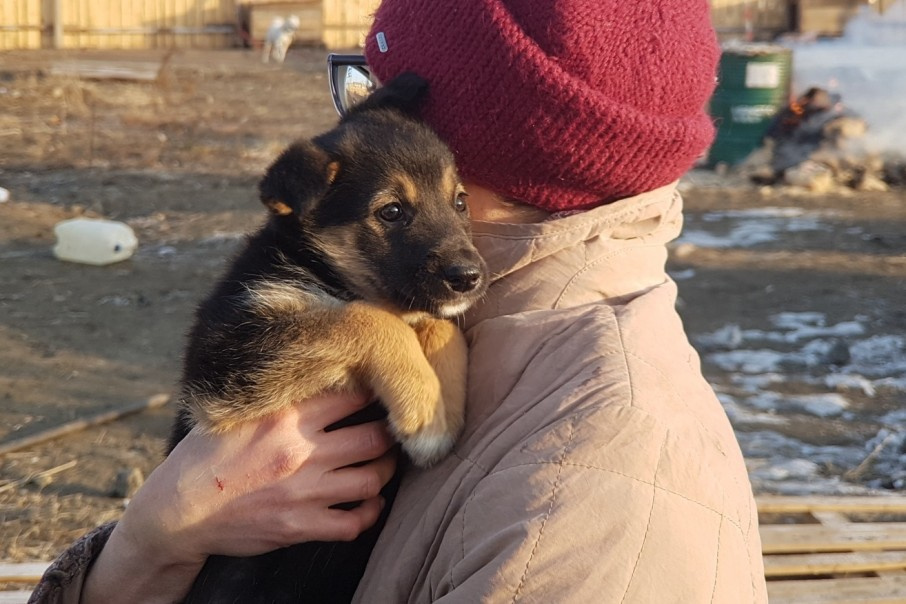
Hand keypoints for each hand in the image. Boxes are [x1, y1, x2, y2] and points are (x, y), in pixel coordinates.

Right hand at [84, 391, 396, 602]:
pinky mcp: (300, 526)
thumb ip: (273, 393)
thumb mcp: (235, 412)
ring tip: (382, 464)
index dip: (374, 392)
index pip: (353, 395)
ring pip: (373, 479)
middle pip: (375, 437)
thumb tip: (303, 364)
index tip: (380, 393)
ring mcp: (304, 492)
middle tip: (391, 430)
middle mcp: (301, 451)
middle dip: (390, 433)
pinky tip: (369, 503)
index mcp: (286, 416)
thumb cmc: (205, 455)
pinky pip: (354, 523)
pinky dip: (370, 513)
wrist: (177, 512)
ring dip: (385, 471)